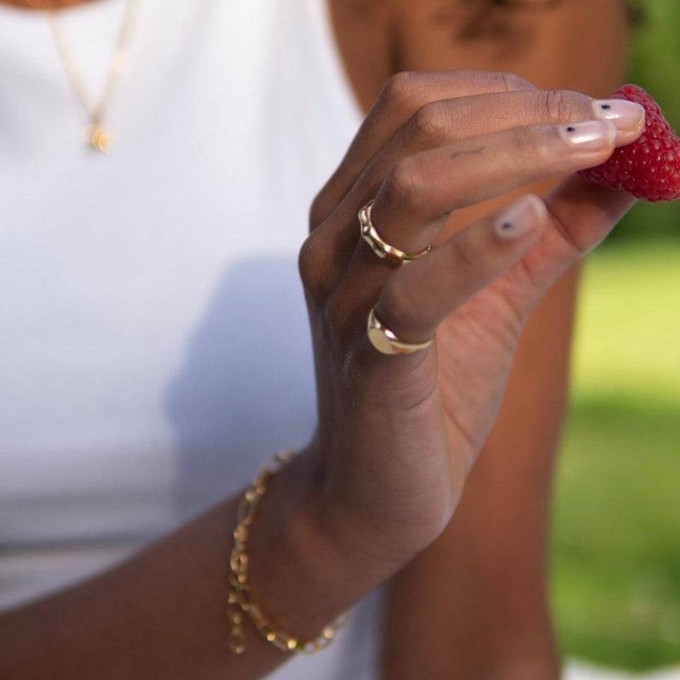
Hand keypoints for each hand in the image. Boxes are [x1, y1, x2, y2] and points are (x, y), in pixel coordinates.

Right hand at [298, 71, 643, 564]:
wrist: (376, 488)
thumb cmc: (432, 386)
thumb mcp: (499, 294)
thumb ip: (553, 229)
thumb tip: (629, 164)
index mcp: (354, 212)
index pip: (414, 106)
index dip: (507, 93)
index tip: (593, 112)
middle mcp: (335, 240)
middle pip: (418, 127)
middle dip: (526, 113)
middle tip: (608, 123)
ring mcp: (343, 296)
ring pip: (414, 188)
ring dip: (515, 155)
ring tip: (593, 151)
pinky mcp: (369, 357)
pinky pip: (415, 288)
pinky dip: (475, 249)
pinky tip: (529, 221)